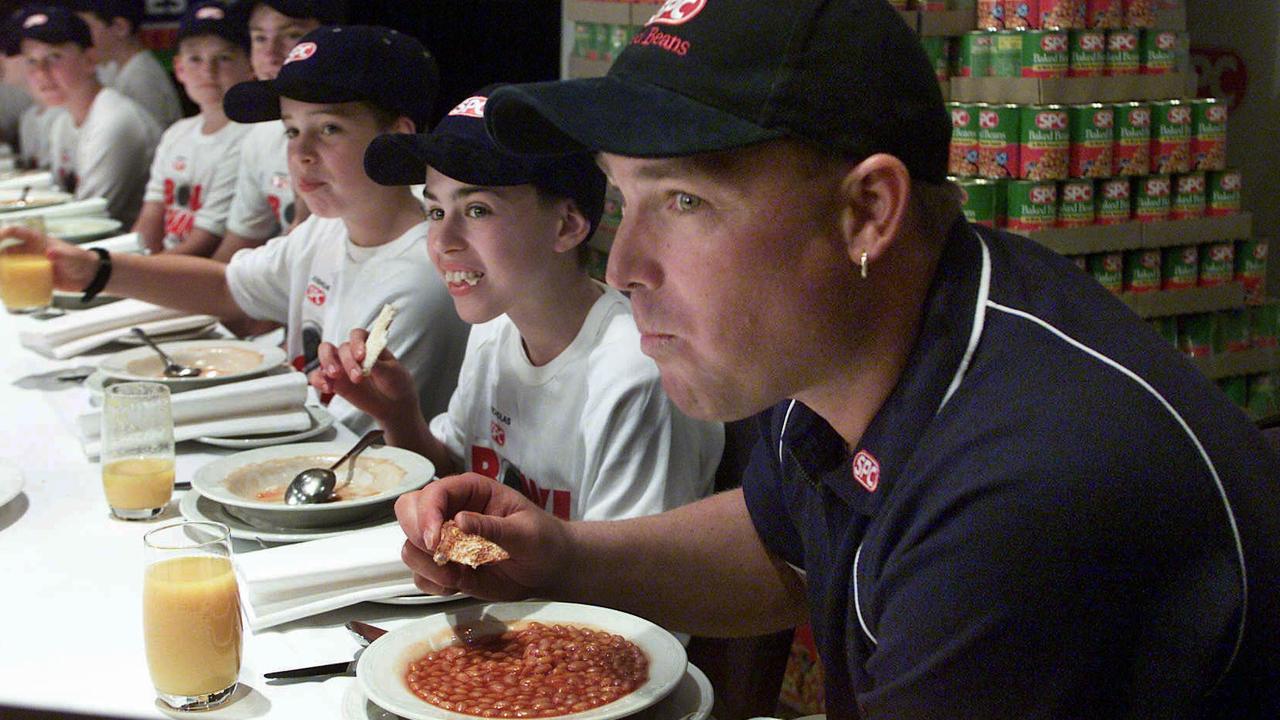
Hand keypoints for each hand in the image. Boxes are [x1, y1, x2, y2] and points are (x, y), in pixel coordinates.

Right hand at [0, 225, 97, 290]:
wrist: (90, 276)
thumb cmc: (81, 261)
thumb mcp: (72, 256)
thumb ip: (61, 254)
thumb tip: (49, 253)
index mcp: (37, 241)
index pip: (15, 232)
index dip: (2, 233)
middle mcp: (30, 252)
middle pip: (7, 251)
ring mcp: (31, 266)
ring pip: (9, 267)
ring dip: (2, 272)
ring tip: (0, 280)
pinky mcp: (35, 279)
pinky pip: (18, 281)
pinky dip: (10, 284)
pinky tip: (5, 290)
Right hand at [307, 328, 416, 423]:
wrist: (394, 405)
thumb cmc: (396, 383)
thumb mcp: (392, 373)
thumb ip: (378, 365)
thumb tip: (367, 358)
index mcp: (369, 345)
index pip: (358, 335)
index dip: (357, 343)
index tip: (362, 356)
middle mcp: (353, 353)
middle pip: (341, 347)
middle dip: (346, 360)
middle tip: (357, 376)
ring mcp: (342, 367)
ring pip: (326, 356)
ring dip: (328, 364)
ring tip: (335, 376)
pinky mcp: (334, 382)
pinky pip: (319, 377)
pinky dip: (318, 380)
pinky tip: (327, 388)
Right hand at [395, 473, 570, 600]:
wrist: (549, 569)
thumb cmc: (543, 540)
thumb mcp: (525, 532)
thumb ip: (493, 527)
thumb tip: (460, 520)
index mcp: (471, 491)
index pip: (433, 493)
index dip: (427, 514)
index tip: (436, 541)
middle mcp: (452, 512)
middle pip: (408, 512)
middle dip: (419, 536)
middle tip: (442, 556)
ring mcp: (446, 541)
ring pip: (410, 547)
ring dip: (426, 566)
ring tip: (456, 576)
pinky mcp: (446, 568)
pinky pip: (421, 577)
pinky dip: (433, 584)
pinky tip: (458, 585)